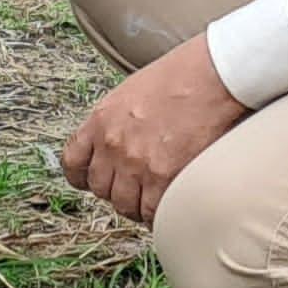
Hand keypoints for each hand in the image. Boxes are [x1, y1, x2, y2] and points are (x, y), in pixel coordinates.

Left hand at [62, 38, 249, 224]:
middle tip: (138, 187)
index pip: (73, 162)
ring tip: (156, 197)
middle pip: (100, 189)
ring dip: (139, 205)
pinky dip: (159, 213)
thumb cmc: (184, 74)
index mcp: (102, 119)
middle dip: (118, 190)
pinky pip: (152, 211)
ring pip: (124, 205)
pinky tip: (169, 205)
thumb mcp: (134, 90)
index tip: (98, 179)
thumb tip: (125, 140)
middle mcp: (113, 143)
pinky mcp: (163, 176)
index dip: (85, 176)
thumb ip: (120, 120)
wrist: (214, 73)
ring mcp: (136, 162)